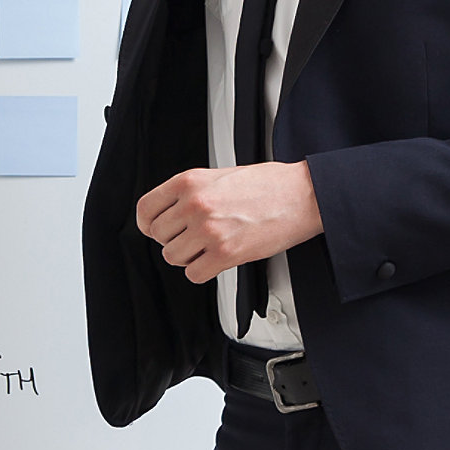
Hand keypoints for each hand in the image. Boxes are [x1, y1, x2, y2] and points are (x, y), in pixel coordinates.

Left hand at [134, 162, 318, 282]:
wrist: (303, 195)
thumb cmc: (269, 184)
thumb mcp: (219, 175)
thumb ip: (191, 192)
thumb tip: (169, 212)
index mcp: (189, 182)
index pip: (146, 210)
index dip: (148, 224)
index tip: (155, 229)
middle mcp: (195, 205)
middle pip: (158, 236)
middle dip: (173, 240)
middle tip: (192, 237)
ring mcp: (209, 230)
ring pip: (173, 257)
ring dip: (188, 257)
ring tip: (207, 247)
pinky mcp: (226, 254)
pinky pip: (194, 274)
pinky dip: (203, 271)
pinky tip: (216, 259)